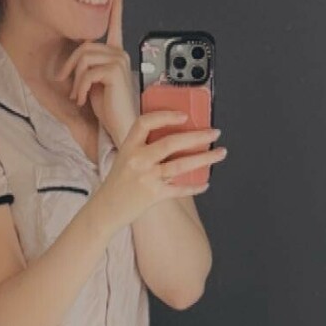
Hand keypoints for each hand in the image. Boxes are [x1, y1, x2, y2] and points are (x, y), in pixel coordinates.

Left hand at [55, 0, 138, 145]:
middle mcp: (120, 53)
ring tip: (77, 96)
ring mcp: (120, 60)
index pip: (115, 24)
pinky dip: (79, 87)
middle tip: (66, 84)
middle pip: (84, 46)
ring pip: (84, 57)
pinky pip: (87, 71)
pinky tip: (82, 99)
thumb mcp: (93, 83)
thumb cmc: (109, 110)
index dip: (116, 6)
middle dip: (70, 66)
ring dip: (75, 80)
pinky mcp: (115, 70)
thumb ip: (88, 66)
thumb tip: (76, 58)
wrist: (122, 129)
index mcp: (117, 54)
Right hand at [94, 107, 227, 233]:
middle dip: (197, 136)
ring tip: (220, 153)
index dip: (166, 116)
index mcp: (129, 147)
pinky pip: (179, 189)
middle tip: (214, 132)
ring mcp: (146, 178)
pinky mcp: (153, 195)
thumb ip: (144, 147)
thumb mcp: (124, 158)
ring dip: (204, 158)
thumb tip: (176, 138)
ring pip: (181, 165)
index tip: (184, 115)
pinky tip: (205, 183)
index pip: (146, 123)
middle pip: (171, 142)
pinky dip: (195, 186)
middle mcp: (138, 160)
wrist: (106, 209)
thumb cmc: (117, 184)